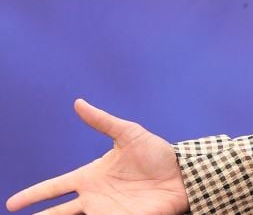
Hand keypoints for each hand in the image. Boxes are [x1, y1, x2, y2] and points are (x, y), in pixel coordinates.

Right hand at [6, 99, 188, 214]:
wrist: (182, 172)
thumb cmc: (156, 153)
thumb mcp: (129, 133)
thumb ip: (102, 121)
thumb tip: (78, 102)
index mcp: (90, 176)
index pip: (54, 187)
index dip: (33, 195)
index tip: (12, 203)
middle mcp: (94, 197)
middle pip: (58, 212)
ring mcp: (106, 211)